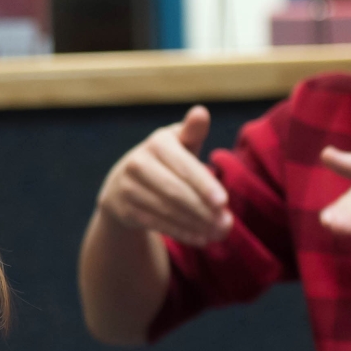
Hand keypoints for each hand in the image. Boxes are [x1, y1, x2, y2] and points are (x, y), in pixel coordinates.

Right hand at [98, 105, 232, 244]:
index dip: (204, 185)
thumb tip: (201, 111)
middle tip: (227, 224)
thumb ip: (193, 132)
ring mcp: (127, 187)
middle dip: (203, 210)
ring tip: (219, 233)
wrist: (123, 183)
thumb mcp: (179, 144)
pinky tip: (201, 238)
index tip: (224, 202)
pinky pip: (155, 224)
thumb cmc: (166, 161)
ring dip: (195, 224)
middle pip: (175, 192)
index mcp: (157, 143)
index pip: (184, 167)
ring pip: (166, 210)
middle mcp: (137, 163)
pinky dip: (181, 233)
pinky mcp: (122, 208)